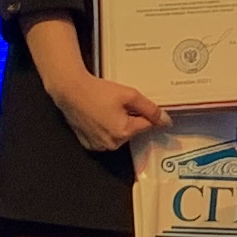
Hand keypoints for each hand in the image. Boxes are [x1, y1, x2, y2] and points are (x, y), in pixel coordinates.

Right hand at [44, 70, 164, 153]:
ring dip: (119, 123)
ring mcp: (99, 146)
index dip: (149, 114)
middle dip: (132, 117)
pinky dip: (106, 128)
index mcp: (123, 132)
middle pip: (133, 130)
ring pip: (119, 134)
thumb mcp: (130, 95)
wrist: (70, 91)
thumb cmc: (98, 91)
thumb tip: (166, 121)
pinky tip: (100, 114)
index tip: (145, 107)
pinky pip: (105, 137)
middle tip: (120, 103)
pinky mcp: (88, 144)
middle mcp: (112, 144)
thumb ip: (150, 109)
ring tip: (108, 107)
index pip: (147, 125)